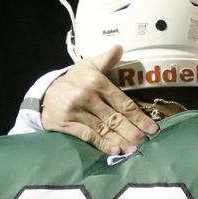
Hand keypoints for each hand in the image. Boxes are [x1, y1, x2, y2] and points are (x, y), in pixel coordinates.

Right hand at [40, 45, 159, 154]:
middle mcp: (87, 96)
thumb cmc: (75, 79)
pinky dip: (102, 144)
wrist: (45, 92)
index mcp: (96, 82)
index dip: (139, 117)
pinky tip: (115, 151)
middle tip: (145, 141)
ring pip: (103, 128)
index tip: (152, 128)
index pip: (123, 102)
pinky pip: (87, 135)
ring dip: (120, 140)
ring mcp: (76, 111)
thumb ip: (106, 60)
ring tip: (134, 149)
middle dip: (132, 131)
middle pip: (115, 118)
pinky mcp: (66, 123)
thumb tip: (120, 47)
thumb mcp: (89, 66)